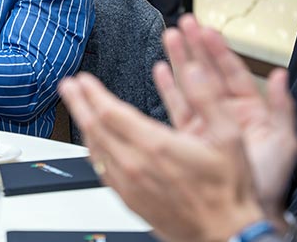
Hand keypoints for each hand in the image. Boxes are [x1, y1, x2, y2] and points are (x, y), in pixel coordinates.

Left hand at [59, 68, 264, 241]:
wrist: (224, 234)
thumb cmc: (227, 189)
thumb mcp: (229, 137)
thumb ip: (208, 99)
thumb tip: (195, 71)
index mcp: (156, 146)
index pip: (111, 112)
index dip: (93, 93)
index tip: (83, 79)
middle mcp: (136, 165)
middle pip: (95, 128)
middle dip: (78, 103)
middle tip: (68, 87)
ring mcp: (130, 184)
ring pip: (94, 150)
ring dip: (82, 125)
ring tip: (76, 108)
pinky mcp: (129, 199)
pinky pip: (101, 170)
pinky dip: (92, 151)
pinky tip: (92, 143)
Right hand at [157, 15, 296, 224]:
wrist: (245, 211)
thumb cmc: (267, 181)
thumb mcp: (282, 140)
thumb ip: (282, 105)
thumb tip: (281, 75)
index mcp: (249, 109)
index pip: (230, 70)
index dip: (217, 49)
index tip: (206, 29)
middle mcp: (225, 112)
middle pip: (207, 71)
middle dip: (194, 46)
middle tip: (183, 24)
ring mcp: (206, 123)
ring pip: (190, 84)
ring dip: (179, 60)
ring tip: (169, 38)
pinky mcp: (190, 136)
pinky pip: (176, 106)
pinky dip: (168, 87)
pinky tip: (160, 70)